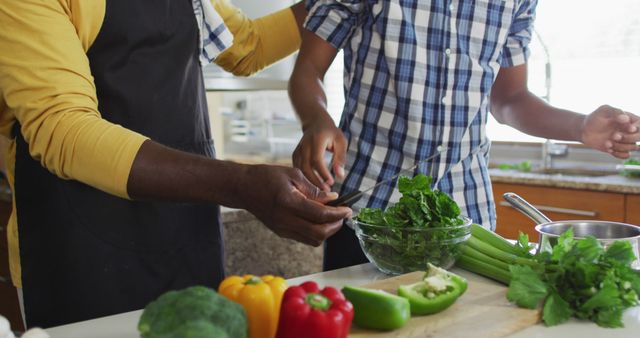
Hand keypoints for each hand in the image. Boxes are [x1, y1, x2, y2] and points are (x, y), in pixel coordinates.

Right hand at [237, 164, 351, 246]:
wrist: (243, 188)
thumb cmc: (266, 176)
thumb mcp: (293, 174)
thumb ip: (314, 189)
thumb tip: (332, 198)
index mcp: (289, 203)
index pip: (320, 215)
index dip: (338, 214)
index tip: (348, 209)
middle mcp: (285, 220)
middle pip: (319, 233)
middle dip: (336, 226)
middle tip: (343, 214)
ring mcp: (282, 229)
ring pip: (313, 240)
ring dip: (327, 231)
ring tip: (333, 217)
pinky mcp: (281, 232)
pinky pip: (304, 238)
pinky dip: (317, 231)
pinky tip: (320, 219)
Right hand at [293, 114, 346, 190]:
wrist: (316, 123)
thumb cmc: (330, 132)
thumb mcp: (340, 141)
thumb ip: (340, 158)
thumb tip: (340, 175)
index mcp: (316, 140)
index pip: (316, 160)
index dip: (323, 173)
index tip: (331, 182)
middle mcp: (304, 145)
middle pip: (305, 167)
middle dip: (315, 181)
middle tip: (326, 191)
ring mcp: (298, 150)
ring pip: (299, 170)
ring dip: (309, 182)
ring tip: (321, 190)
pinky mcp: (295, 154)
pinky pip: (297, 169)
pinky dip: (304, 178)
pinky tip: (313, 185)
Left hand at [581, 105, 639, 158]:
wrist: (585, 130)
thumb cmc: (595, 118)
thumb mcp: (604, 110)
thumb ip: (615, 112)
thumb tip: (626, 119)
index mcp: (630, 119)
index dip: (636, 129)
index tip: (628, 129)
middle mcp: (630, 131)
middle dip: (628, 138)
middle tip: (614, 136)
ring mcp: (626, 141)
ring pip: (634, 147)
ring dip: (620, 146)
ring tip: (607, 142)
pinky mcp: (619, 149)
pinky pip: (626, 155)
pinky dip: (618, 154)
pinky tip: (609, 149)